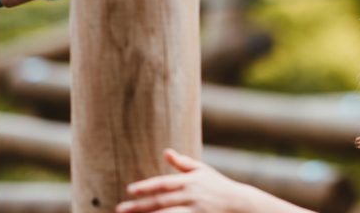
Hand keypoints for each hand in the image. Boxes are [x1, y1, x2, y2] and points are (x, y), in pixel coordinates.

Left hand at [116, 149, 245, 212]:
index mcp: (190, 181)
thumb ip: (182, 163)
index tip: (130, 190)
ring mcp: (195, 209)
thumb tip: (166, 152)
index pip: (163, 183)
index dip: (146, 187)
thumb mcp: (202, 171)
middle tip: (120, 209)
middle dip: (139, 206)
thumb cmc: (218, 186)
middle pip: (161, 201)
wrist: (239, 203)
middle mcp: (191, 195)